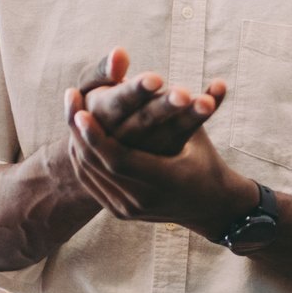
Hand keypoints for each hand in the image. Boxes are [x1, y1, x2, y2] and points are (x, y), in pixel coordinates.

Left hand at [65, 105, 258, 237]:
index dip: (96, 134)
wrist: (207, 206)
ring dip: (76, 140)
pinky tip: (76, 132)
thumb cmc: (205, 162)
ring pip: (88, 173)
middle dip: (79, 130)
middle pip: (96, 164)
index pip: (117, 159)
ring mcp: (127, 209)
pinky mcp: (118, 211)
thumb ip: (202, 109)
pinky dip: (81, 156)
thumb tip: (221, 81)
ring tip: (71, 109)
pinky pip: (90, 181)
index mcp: (163, 181)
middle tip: (70, 96)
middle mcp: (141, 199)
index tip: (82, 108)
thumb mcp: (200, 136)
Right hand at [71, 50, 226, 157]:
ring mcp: (148, 149)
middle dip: (165, 107)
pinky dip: (207, 111)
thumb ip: (102, 71)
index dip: (136, 92)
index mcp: (102, 117)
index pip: (118, 104)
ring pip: (171, 132)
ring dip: (191, 116)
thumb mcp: (91, 87)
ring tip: (207, 101)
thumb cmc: (100, 103)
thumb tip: (119, 53)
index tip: (156, 79)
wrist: (105, 148)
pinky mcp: (169, 151)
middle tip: (184, 94)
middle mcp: (125, 137)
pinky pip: (191, 131)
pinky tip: (220, 87)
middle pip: (146, 121)